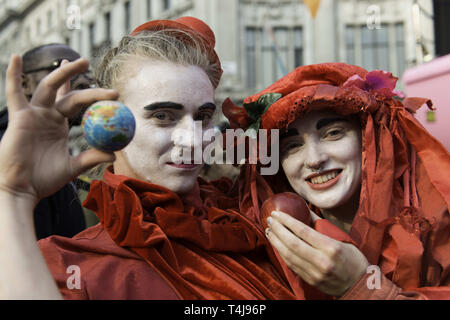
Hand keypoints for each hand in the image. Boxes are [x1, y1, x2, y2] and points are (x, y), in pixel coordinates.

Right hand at [0, 55, 118, 201]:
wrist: (23, 189)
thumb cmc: (45, 180)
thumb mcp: (73, 167)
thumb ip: (91, 158)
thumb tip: (115, 154)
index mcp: (60, 125)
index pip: (79, 103)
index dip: (94, 96)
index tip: (114, 94)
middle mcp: (47, 115)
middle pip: (68, 93)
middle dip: (82, 80)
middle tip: (100, 72)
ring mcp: (33, 114)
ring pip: (48, 87)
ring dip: (64, 73)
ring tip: (80, 61)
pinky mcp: (19, 117)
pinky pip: (14, 93)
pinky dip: (13, 75)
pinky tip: (17, 57)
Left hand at [266, 210, 368, 296]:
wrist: (360, 285)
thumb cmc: (353, 258)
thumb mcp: (342, 238)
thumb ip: (321, 225)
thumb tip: (304, 208)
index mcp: (331, 247)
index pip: (303, 231)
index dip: (287, 221)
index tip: (276, 213)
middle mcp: (322, 261)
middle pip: (292, 243)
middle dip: (278, 230)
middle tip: (270, 220)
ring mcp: (315, 273)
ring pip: (289, 256)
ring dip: (276, 242)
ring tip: (269, 231)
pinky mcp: (311, 281)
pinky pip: (292, 265)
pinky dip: (282, 254)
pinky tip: (276, 245)